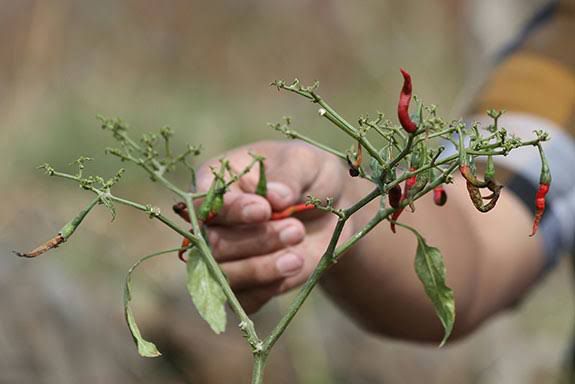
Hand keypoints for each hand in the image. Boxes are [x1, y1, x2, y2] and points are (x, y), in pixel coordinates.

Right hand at [196, 140, 356, 312]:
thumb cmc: (308, 174)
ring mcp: (225, 257)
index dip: (231, 211)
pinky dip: (269, 288)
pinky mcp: (245, 285)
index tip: (265, 209)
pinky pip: (244, 300)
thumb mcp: (304, 162)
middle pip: (210, 245)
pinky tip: (295, 268)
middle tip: (296, 230)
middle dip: (253, 241)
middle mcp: (211, 223)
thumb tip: (276, 196)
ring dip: (261, 268)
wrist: (331, 207)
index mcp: (214, 184)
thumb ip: (289, 175)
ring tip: (299, 257)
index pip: (205, 204)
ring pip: (224, 276)